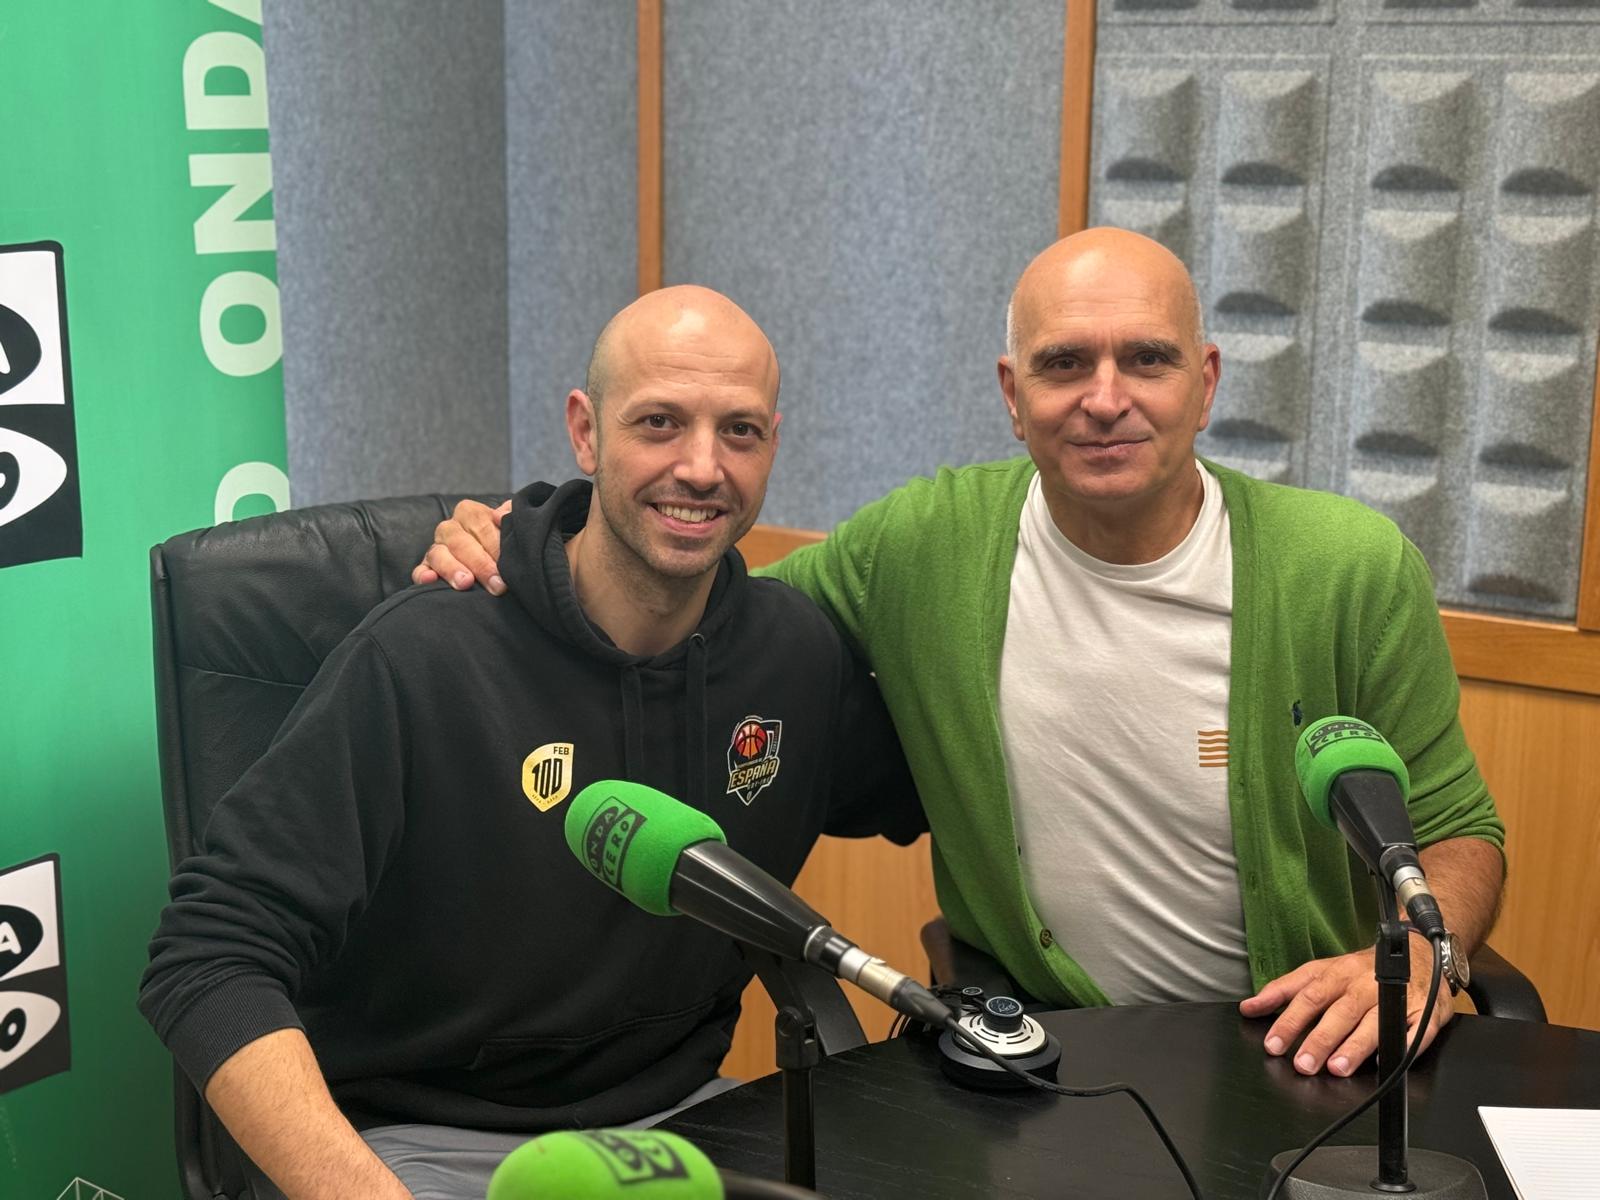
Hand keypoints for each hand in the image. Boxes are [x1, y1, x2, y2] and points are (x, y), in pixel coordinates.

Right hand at [412, 499, 510, 593]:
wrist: (496, 557)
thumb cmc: (505, 539)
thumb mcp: (511, 524)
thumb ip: (511, 514)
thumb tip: (500, 516)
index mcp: (469, 513)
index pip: (480, 523)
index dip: (494, 544)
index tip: (507, 562)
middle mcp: (450, 528)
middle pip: (460, 542)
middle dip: (480, 564)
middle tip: (497, 584)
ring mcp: (436, 548)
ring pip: (438, 555)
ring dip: (452, 569)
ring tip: (466, 583)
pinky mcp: (427, 567)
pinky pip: (420, 570)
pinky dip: (423, 575)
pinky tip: (430, 581)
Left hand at [1239, 937, 1453, 1076]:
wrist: (1416, 952)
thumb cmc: (1360, 969)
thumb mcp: (1318, 971)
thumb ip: (1283, 990)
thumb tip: (1249, 1008)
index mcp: (1336, 974)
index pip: (1308, 998)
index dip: (1290, 1021)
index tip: (1274, 1044)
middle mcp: (1364, 985)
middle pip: (1340, 1012)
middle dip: (1320, 1039)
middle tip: (1303, 1064)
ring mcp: (1395, 997)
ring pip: (1373, 1023)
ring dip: (1354, 1047)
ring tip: (1336, 1068)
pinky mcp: (1423, 1013)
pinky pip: (1412, 1032)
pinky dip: (1399, 1046)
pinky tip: (1383, 1063)